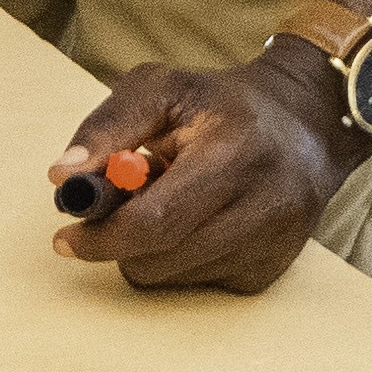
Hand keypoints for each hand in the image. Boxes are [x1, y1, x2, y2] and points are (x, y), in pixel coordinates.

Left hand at [54, 52, 352, 293]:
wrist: (309, 125)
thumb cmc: (222, 105)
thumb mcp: (162, 88)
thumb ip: (108, 126)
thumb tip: (63, 176)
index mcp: (233, 154)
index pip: (153, 221)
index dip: (101, 236)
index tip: (66, 238)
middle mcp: (263, 205)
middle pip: (157, 259)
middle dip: (120, 241)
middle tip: (119, 207)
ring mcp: (272, 244)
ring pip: (171, 278)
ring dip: (151, 249)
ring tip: (173, 202)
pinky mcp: (272, 271)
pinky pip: (197, 283)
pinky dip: (181, 258)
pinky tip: (200, 221)